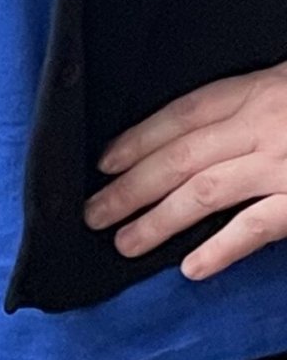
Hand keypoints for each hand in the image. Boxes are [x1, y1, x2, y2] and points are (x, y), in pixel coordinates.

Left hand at [84, 63, 286, 279]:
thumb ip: (255, 105)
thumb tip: (211, 133)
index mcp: (257, 91)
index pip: (182, 113)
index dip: (139, 137)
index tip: (105, 161)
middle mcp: (262, 124)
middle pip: (180, 155)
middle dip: (131, 185)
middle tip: (92, 211)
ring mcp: (282, 163)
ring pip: (204, 191)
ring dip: (158, 219)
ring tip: (124, 241)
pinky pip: (256, 226)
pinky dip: (221, 247)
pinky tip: (192, 268)